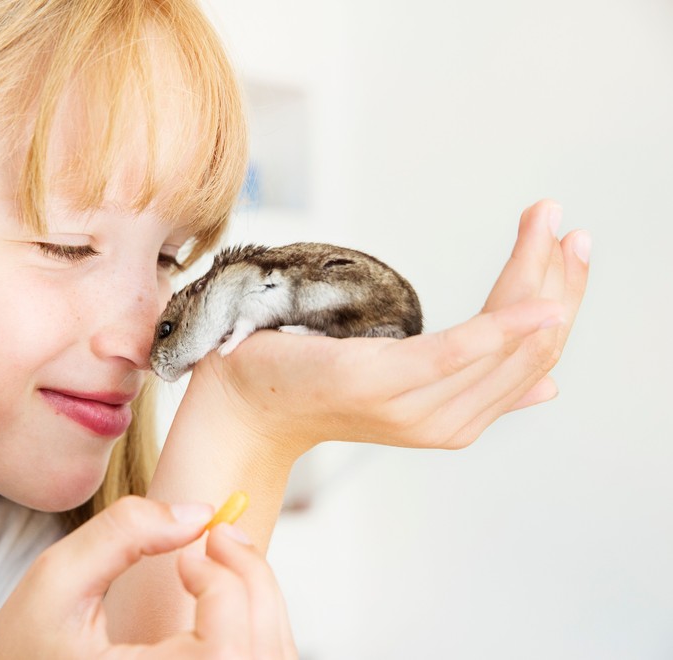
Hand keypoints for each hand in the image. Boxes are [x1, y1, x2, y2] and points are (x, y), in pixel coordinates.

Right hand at [0, 496, 296, 658]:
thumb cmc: (20, 651)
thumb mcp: (54, 581)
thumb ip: (123, 532)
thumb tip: (199, 511)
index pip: (224, 648)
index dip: (221, 585)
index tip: (186, 557)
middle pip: (261, 652)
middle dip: (253, 579)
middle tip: (222, 536)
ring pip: (271, 659)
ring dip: (260, 601)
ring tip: (222, 563)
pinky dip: (257, 628)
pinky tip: (223, 598)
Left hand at [185, 200, 588, 456]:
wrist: (243, 400)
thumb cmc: (315, 378)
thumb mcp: (401, 378)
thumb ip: (471, 378)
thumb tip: (547, 385)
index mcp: (452, 419)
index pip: (531, 363)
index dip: (562, 304)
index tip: (571, 249)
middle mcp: (442, 422)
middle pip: (527, 353)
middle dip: (559, 286)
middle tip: (569, 228)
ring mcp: (412, 408)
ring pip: (502, 346)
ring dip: (536, 281)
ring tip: (551, 227)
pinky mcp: (382, 382)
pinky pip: (457, 352)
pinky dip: (505, 325)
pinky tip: (540, 299)